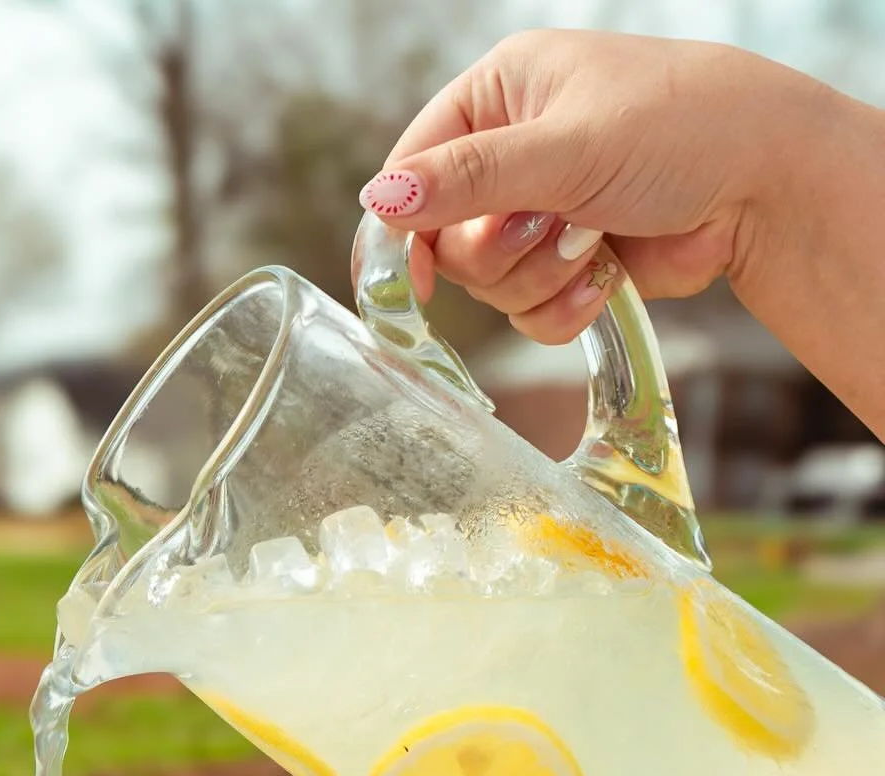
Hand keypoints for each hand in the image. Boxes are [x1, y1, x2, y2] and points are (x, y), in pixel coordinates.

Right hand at [359, 31, 821, 343]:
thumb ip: (467, 178)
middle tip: (552, 224)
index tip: (413, 276)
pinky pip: (528, 314)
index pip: (414, 164)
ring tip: (594, 241)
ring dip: (540, 277)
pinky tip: (607, 275)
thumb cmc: (677, 129)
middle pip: (446, 240)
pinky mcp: (568, 265)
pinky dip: (564, 307)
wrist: (764, 182)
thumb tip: (379, 200)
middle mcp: (512, 152)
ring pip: (489, 285)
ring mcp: (540, 213)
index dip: (404, 224)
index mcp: (500, 94)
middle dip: (500, 249)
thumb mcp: (562, 146)